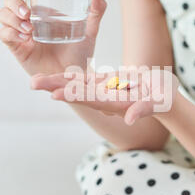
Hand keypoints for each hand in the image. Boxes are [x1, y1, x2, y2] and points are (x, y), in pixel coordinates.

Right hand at [0, 0, 106, 75]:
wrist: (75, 76)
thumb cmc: (80, 52)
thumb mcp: (91, 29)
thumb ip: (96, 10)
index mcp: (44, 10)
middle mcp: (30, 19)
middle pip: (10, 0)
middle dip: (14, 2)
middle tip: (28, 13)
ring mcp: (22, 33)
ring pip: (3, 15)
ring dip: (12, 18)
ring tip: (29, 29)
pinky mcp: (18, 48)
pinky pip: (4, 35)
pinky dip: (11, 33)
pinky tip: (25, 38)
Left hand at [31, 68, 179, 125]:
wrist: (161, 97)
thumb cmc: (162, 98)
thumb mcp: (156, 102)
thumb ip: (143, 109)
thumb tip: (130, 118)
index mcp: (114, 102)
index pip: (89, 99)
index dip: (72, 96)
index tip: (54, 94)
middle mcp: (103, 99)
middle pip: (75, 93)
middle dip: (55, 88)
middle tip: (33, 83)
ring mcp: (102, 92)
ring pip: (75, 86)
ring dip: (56, 83)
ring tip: (35, 80)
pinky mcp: (103, 85)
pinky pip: (83, 81)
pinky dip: (68, 78)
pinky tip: (55, 75)